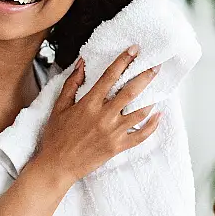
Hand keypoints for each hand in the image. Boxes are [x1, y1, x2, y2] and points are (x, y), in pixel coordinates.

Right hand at [33, 48, 161, 186]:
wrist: (57, 166)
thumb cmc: (56, 137)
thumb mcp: (59, 107)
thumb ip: (72, 84)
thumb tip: (82, 64)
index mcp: (89, 104)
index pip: (110, 76)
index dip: (124, 60)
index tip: (134, 50)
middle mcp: (104, 116)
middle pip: (131, 91)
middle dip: (145, 76)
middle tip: (155, 66)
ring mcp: (113, 132)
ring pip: (140, 112)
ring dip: (151, 98)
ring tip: (158, 89)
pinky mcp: (118, 147)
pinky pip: (141, 135)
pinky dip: (152, 125)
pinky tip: (158, 115)